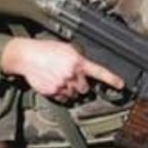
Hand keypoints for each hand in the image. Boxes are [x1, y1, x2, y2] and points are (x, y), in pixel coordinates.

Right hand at [1, 37, 124, 102]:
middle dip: (80, 85)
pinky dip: (60, 94)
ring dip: (70, 90)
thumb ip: (78, 59)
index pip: (99, 71)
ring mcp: (62, 84)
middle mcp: (72, 73)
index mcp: (77, 61)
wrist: (26, 55)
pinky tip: (54, 83)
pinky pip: (63, 99)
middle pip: (85, 88)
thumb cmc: (45, 49)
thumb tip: (85, 68)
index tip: (121, 85)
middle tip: (71, 77)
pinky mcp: (53, 92)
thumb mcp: (66, 49)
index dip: (111, 79)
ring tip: (59, 78)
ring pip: (74, 95)